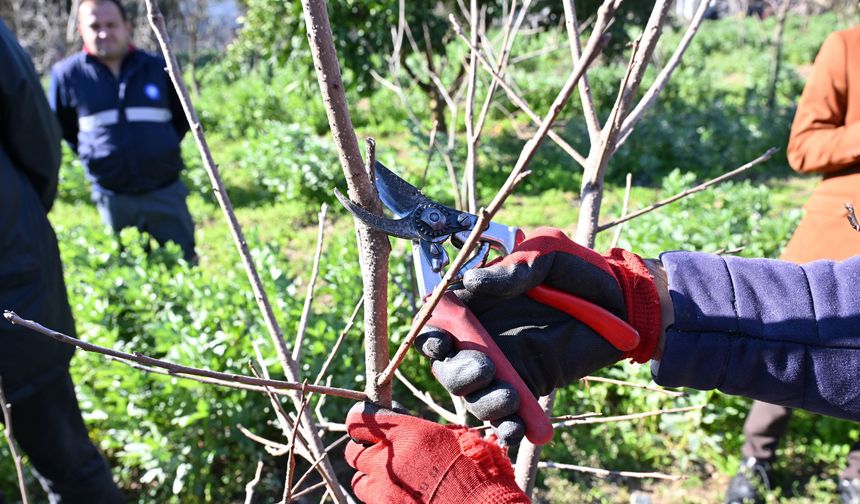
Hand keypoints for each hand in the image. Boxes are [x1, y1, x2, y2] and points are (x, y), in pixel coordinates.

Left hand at [345, 402, 527, 503]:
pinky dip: (381, 500)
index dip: (359, 424)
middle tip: (380, 456)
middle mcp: (389, 458)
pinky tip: (402, 498)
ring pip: (359, 481)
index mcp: (406, 432)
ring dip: (371, 480)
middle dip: (364, 453)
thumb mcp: (457, 438)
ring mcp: (384, 489)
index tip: (364, 427)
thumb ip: (426, 431)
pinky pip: (371, 503)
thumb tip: (415, 429)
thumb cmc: (479, 471)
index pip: (359, 421)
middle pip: (353, 452)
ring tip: (393, 483)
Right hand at [417, 227, 661, 443]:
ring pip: (474, 396)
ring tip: (509, 397)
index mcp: (476, 303)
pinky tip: (517, 427)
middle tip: (484, 370)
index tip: (441, 343)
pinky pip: (509, 416)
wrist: (625, 303)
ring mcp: (504, 366)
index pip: (437, 325)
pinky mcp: (528, 388)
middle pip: (447, 366)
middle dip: (457, 374)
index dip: (430, 337)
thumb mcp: (548, 253)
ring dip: (483, 403)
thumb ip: (515, 267)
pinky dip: (508, 427)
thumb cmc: (581, 271)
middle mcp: (482, 337)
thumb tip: (471, 280)